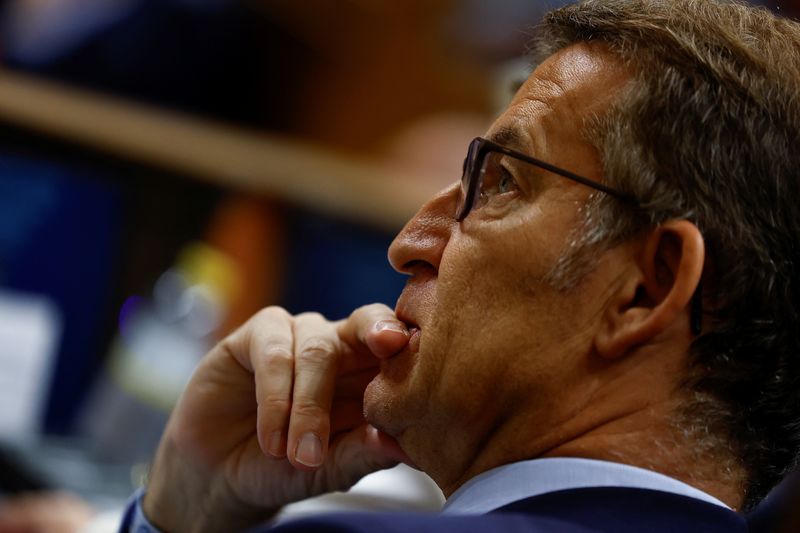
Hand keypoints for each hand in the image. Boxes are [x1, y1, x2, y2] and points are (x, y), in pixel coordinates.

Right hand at [143, 305, 410, 532]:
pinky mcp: (255, 336)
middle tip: (384, 361)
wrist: (224, 476)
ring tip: (300, 455)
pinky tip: (272, 439)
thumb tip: (407, 446)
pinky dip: (275, 398)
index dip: (407, 338)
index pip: (398, 337)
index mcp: (369, 368)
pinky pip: (273, 350)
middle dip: (374, 340)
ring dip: (309, 406)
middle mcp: (338, 344)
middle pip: (366, 322)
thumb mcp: (332, 468)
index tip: (410, 349)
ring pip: (317, 347)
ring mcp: (296, 336)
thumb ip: (364, 453)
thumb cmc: (290, 467)